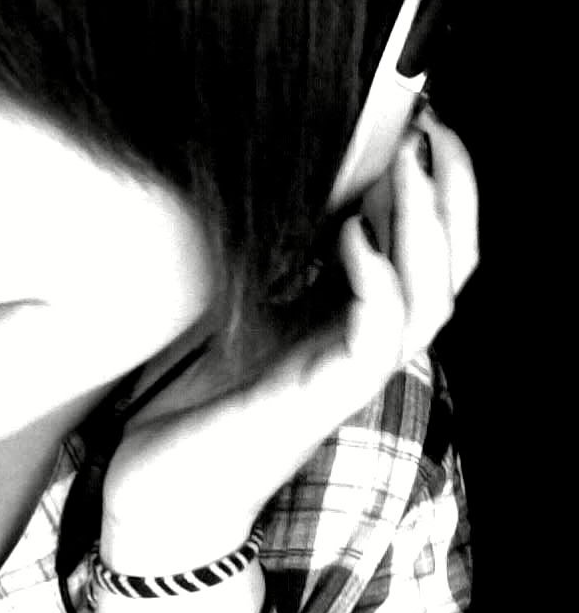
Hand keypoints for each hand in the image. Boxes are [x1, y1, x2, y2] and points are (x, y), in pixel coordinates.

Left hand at [100, 109, 477, 571]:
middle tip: (434, 125)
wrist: (159, 493)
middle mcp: (364, 350)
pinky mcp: (320, 402)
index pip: (428, 253)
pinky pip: (375, 339)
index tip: (420, 120)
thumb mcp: (232, 311)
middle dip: (453, 195)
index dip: (439, 190)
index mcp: (350, 325)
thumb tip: (275, 185)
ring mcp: (348, 379)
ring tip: (408, 161)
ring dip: (424, 226)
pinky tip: (354, 235)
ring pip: (429, 300)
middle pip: (450, 270)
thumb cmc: (193, 404)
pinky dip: (374, 282)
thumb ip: (269, 260)